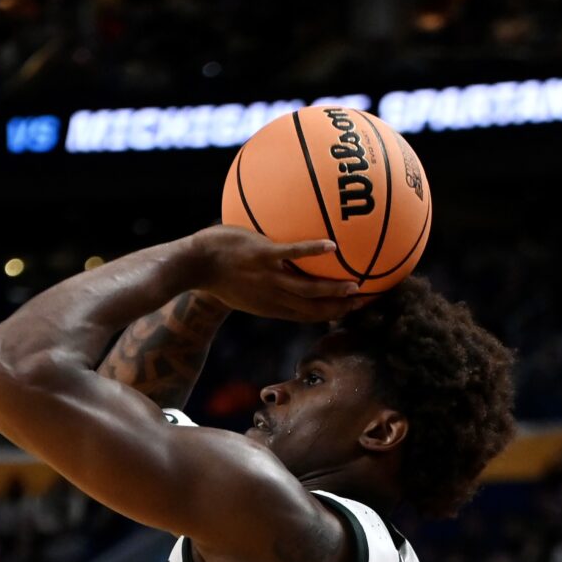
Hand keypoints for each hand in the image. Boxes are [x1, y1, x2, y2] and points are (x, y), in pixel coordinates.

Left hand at [184, 227, 360, 321]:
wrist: (193, 264)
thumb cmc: (217, 273)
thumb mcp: (245, 289)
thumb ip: (267, 286)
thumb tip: (284, 273)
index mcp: (272, 306)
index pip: (309, 315)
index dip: (335, 314)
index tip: (356, 307)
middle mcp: (273, 296)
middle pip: (315, 308)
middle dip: (342, 307)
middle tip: (367, 299)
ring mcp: (268, 277)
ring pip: (307, 288)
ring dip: (333, 289)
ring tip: (355, 285)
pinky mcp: (261, 256)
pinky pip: (291, 254)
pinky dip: (312, 252)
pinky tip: (331, 246)